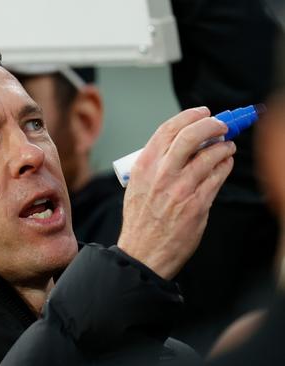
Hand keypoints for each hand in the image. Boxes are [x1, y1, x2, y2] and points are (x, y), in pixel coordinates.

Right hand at [117, 107, 234, 279]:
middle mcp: (161, 174)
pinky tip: (225, 164)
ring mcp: (180, 189)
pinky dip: (225, 165)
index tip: (202, 112)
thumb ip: (156, 165)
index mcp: (143, 167)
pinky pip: (218, 176)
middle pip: (192, 135)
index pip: (168, 129)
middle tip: (222, 125)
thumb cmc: (141, 222)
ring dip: (224, 147)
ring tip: (227, 148)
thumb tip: (184, 144)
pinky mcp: (197, 203)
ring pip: (211, 154)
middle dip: (213, 124)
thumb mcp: (138, 186)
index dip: (189, 116)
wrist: (142, 253)